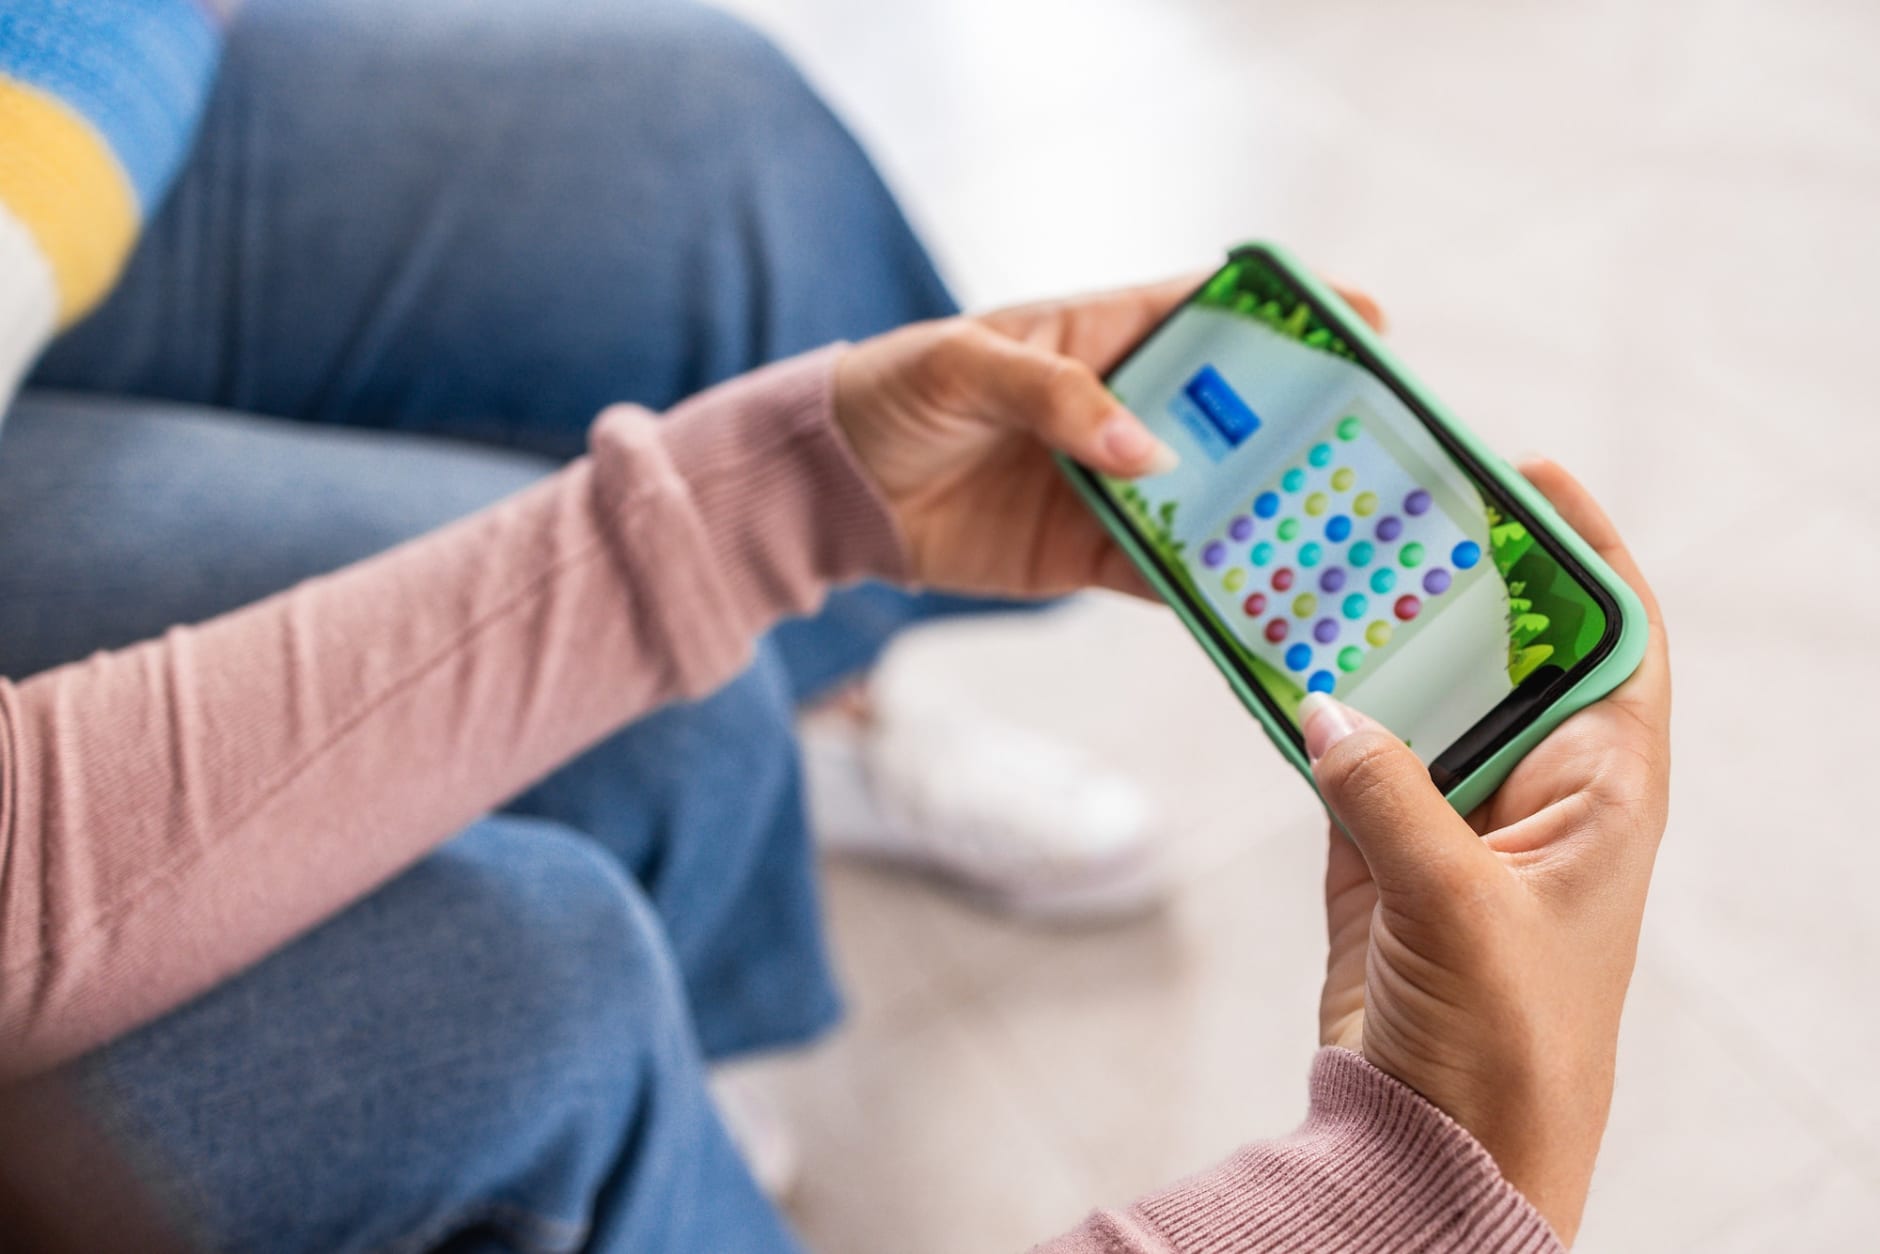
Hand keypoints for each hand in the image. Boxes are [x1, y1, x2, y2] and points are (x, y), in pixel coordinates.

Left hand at [833, 278, 1384, 596]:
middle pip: (1235, 416)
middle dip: (1303, 431)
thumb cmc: (893, 393)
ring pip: (1211, 502)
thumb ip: (1057, 396)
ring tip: (1339, 541)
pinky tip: (1258, 605)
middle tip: (1375, 455)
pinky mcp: (1088, 554)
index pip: (1212, 311)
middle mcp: (1126, 410)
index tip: (1367, 323)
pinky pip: (1164, 574)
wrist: (833, 490)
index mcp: (1105, 335)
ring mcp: (1114, 486)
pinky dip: (1208, 592)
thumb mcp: (962, 366)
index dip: (1288, 313)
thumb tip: (1151, 454)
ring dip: (1267, 521)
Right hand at [1310, 459, 1670, 1244]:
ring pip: (1415, 694)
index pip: (1613, 634)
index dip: (1580, 548)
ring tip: (1317, 564)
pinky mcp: (1381, 850)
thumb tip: (1326, 703)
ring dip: (1370, 640)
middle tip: (1387, 504)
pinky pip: (1345, 752)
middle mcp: (1537, 788)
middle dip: (1453, 576)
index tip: (1524, 472)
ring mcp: (1453, 815)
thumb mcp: (1461, 907)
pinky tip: (1271, 661)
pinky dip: (1311, 709)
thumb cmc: (1507, 1040)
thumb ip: (1392, 795)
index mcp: (1604, 787)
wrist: (1443, 1145)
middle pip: (1503, 648)